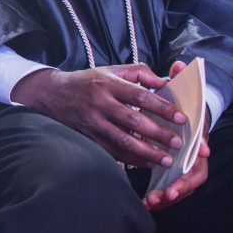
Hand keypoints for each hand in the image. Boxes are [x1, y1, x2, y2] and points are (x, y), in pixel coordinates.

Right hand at [12, 64, 184, 167]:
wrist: (52, 94)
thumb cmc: (87, 81)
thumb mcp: (110, 69)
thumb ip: (139, 72)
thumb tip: (164, 83)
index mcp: (107, 83)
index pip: (140, 96)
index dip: (162, 108)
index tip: (180, 118)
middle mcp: (99, 103)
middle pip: (133, 121)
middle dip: (157, 134)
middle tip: (177, 142)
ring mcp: (92, 122)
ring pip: (122, 140)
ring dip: (147, 152)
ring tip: (166, 159)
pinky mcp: (88, 137)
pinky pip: (112, 151)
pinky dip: (131, 160)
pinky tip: (146, 163)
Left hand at [144, 60, 210, 209]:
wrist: (185, 114)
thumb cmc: (179, 103)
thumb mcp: (178, 90)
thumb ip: (179, 78)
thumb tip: (178, 63)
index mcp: (198, 135)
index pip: (201, 149)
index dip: (196, 155)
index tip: (188, 162)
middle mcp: (195, 153)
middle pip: (194, 174)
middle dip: (181, 185)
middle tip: (167, 194)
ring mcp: (186, 164)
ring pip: (182, 185)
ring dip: (170, 195)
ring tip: (154, 201)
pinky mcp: (174, 173)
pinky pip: (171, 189)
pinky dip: (161, 197)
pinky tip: (149, 203)